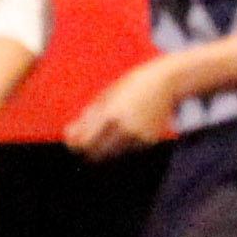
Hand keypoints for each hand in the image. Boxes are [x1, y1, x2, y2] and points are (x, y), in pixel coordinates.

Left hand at [65, 55, 190, 158]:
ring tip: (113, 126)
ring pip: (112, 155)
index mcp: (111, 114)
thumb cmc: (132, 85)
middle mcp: (126, 128)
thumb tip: (68, 135)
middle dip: (89, 150)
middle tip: (88, 139)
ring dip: (106, 147)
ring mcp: (139, 137)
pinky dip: (122, 144)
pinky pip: (127, 151)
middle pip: (97, 155)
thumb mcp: (106, 96)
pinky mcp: (149, 142)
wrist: (168, 82)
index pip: (85, 143)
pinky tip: (129, 127)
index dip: (76, 146)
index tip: (74, 142)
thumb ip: (86, 117)